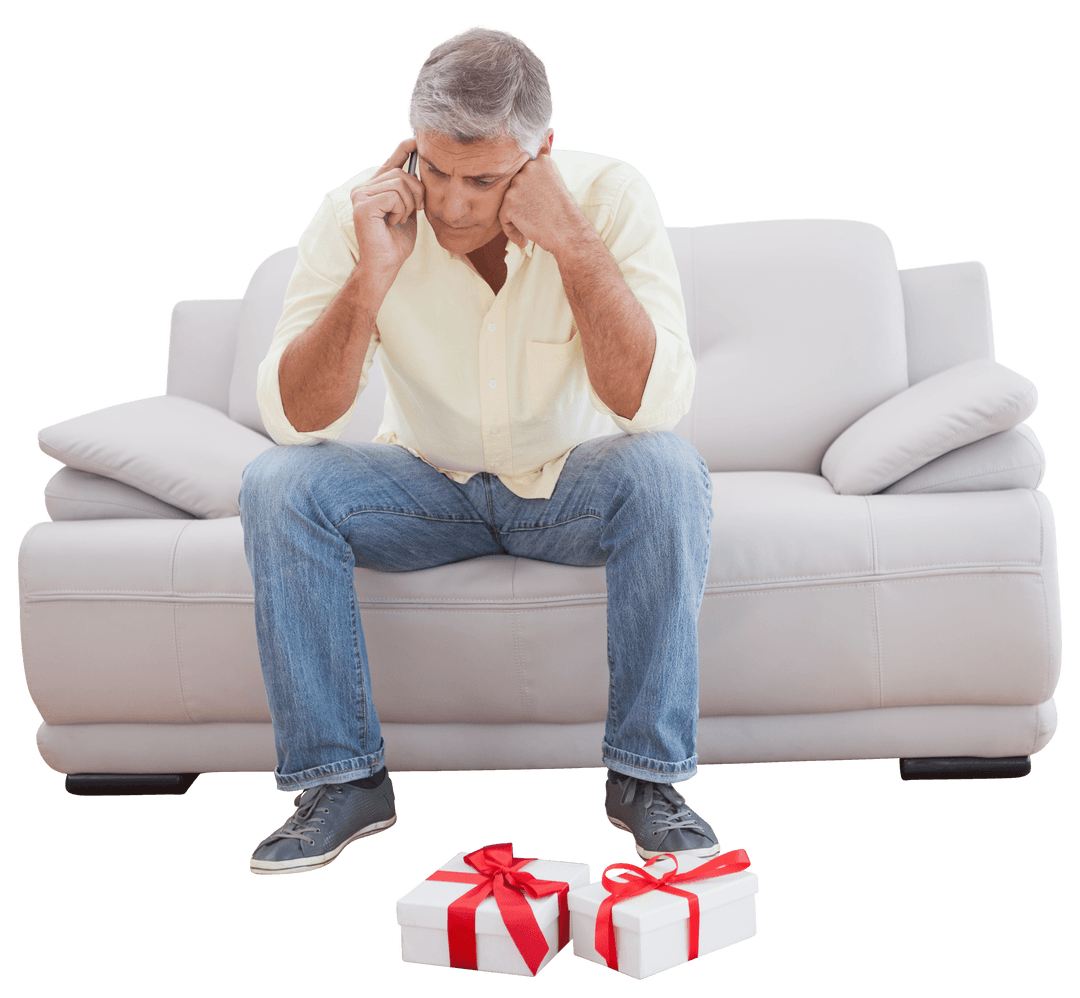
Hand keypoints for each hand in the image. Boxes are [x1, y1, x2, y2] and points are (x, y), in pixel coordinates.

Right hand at [349, 137, 425, 278]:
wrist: (385, 265)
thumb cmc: (396, 243)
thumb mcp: (407, 212)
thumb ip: (409, 192)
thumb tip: (420, 169)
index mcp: (373, 188)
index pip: (391, 162)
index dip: (405, 149)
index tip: (418, 140)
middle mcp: (362, 188)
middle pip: (400, 173)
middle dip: (416, 192)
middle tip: (414, 212)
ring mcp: (360, 195)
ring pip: (399, 183)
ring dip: (409, 205)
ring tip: (400, 220)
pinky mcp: (363, 205)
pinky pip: (394, 196)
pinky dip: (400, 211)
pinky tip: (392, 223)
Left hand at [498, 140, 585, 254]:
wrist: (567, 232)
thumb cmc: (561, 212)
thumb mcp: (553, 179)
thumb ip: (543, 159)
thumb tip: (547, 131)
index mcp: (539, 162)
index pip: (522, 177)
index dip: (529, 194)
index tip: (540, 202)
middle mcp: (527, 169)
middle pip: (513, 190)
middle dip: (522, 206)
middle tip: (539, 216)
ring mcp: (517, 185)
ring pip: (507, 204)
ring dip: (516, 218)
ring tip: (534, 224)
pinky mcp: (509, 203)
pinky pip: (503, 219)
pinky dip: (512, 230)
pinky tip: (526, 234)